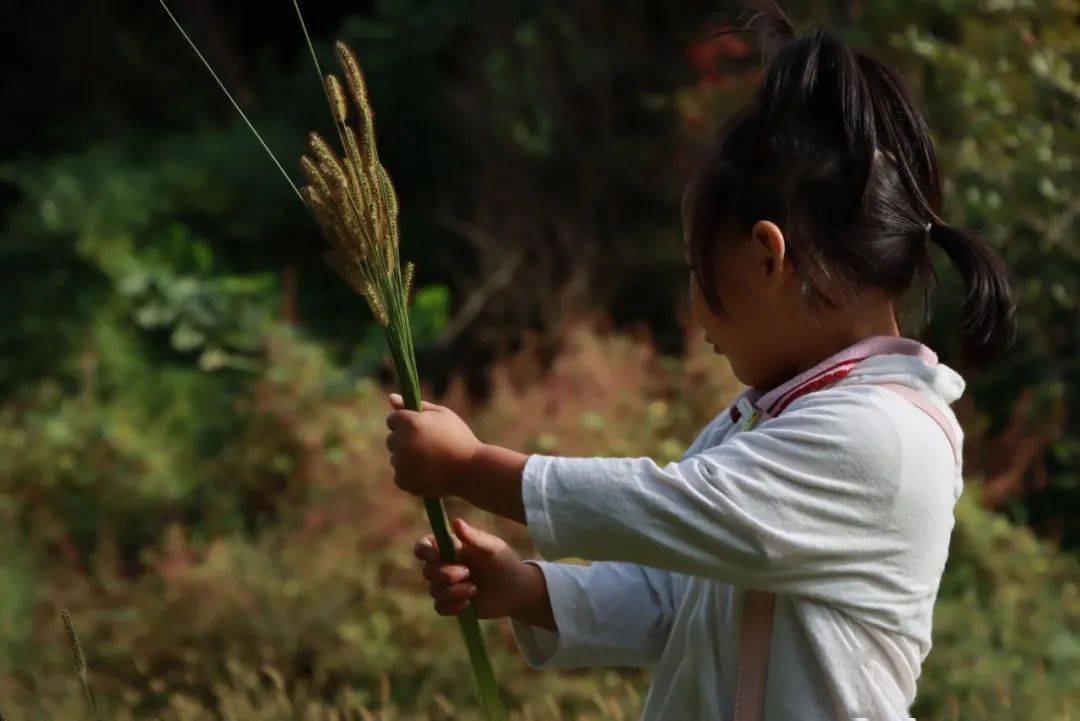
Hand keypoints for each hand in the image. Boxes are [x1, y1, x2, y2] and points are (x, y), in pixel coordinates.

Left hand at [386, 393, 481, 498]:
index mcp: (410, 423)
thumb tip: (391, 397)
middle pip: (391, 440)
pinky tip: (429, 473)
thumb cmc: (459, 438)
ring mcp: (400, 463)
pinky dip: (411, 475)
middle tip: (428, 446)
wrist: (471, 470)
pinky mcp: (402, 481)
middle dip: (405, 442)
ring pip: (396, 458)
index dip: (406, 424)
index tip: (420, 430)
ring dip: (408, 459)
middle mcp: (401, 442)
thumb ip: (416, 405)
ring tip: (432, 461)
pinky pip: (400, 475)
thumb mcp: (442, 415)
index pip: (392, 420)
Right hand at [414, 518, 537, 619]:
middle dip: (446, 575)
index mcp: (449, 547)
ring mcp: (446, 586)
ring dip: (455, 591)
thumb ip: (474, 537)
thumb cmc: (503, 561)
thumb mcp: (492, 548)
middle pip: (427, 571)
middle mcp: (443, 565)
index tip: (437, 555)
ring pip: (434, 591)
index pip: (423, 547)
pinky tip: (469, 604)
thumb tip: (456, 522)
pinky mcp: (451, 604)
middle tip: (467, 573)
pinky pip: (440, 607)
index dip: (424, 551)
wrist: (515, 589)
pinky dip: (454, 606)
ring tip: (475, 589)